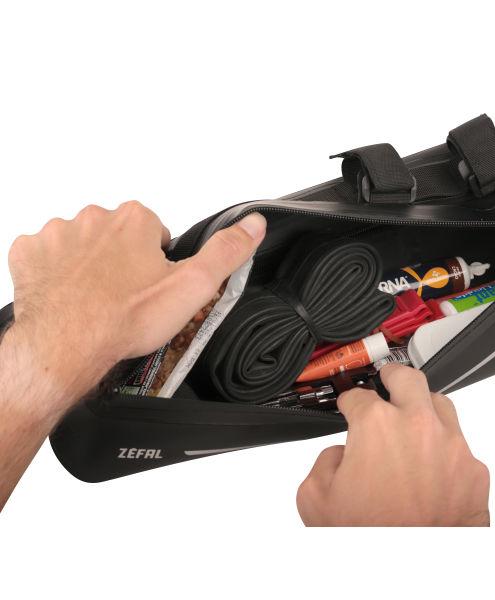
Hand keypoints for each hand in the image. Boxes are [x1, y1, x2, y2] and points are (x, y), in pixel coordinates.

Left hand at [5, 201, 265, 406]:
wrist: (67, 344)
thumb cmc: (123, 318)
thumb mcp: (192, 286)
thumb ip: (226, 252)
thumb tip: (253, 225)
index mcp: (134, 220)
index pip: (154, 232)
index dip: (158, 262)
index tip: (152, 284)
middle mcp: (94, 219)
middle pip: (118, 236)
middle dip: (123, 261)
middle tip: (127, 296)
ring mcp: (58, 234)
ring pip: (83, 245)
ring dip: (91, 266)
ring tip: (98, 299)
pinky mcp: (30, 253)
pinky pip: (48, 255)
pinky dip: (58, 272)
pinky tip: (70, 295)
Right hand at [296, 364, 489, 525]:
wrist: (412, 572)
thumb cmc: (369, 537)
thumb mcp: (315, 499)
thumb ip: (324, 461)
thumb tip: (341, 454)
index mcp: (377, 426)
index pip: (358, 396)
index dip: (348, 401)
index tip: (348, 406)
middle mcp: (418, 427)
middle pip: (408, 378)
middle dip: (392, 376)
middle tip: (386, 379)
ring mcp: (452, 447)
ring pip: (440, 405)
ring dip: (423, 408)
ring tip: (411, 421)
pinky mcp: (475, 471)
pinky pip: (461, 446)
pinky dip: (444, 450)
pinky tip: (431, 465)